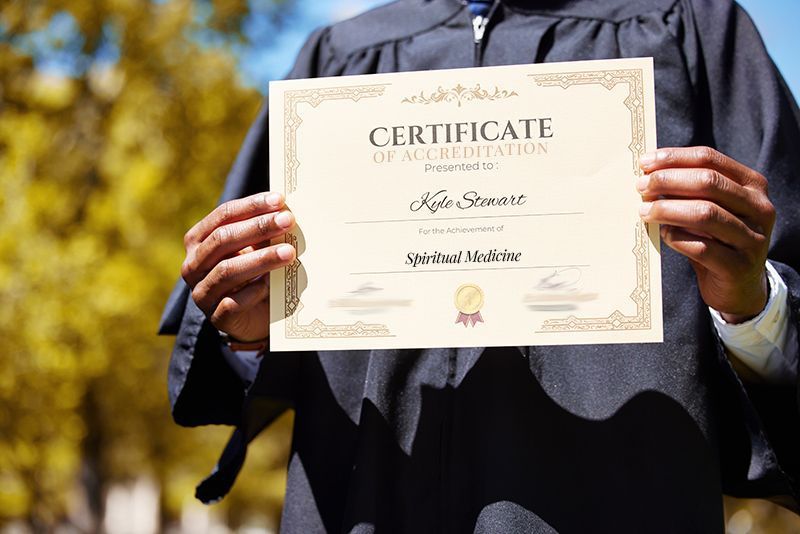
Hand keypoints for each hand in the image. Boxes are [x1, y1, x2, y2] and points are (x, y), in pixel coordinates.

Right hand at [181, 192, 295, 341]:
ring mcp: (202, 293)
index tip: (279, 200)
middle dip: (258, 227)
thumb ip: (262, 233)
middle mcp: (193, 265)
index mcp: (199, 241)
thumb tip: (285, 213)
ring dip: (261, 259)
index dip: (251, 206)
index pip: (222, 216)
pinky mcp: (216, 318)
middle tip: (287, 221)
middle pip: (223, 239)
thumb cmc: (254, 275)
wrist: (254, 319)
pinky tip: (271, 284)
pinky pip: (233, 302)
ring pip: (227, 270)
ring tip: (289, 252)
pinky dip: (254, 291)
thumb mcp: (255, 250)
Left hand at [637, 147, 774, 323]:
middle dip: (668, 181)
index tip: (645, 163)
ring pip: (705, 214)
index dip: (674, 158)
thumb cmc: (717, 240)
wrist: (739, 286)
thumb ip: (691, 191)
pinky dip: (676, 237)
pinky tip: (664, 234)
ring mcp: (753, 239)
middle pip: (708, 183)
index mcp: (752, 185)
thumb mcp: (712, 209)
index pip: (710, 159)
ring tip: (644, 211)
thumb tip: (649, 173)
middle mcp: (759, 208)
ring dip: (667, 209)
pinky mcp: (739, 266)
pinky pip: (702, 247)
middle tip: (641, 187)